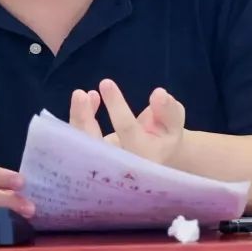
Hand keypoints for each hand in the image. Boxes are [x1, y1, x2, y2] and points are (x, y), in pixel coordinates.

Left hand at [68, 79, 185, 165]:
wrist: (157, 160)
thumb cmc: (165, 138)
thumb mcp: (174, 123)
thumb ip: (168, 110)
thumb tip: (158, 94)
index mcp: (145, 156)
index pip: (127, 130)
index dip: (116, 106)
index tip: (106, 83)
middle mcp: (121, 167)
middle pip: (96, 146)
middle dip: (85, 120)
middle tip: (81, 94)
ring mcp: (104, 167)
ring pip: (82, 148)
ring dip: (78, 120)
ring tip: (81, 94)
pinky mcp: (92, 162)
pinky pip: (78, 146)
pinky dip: (78, 123)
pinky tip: (85, 99)